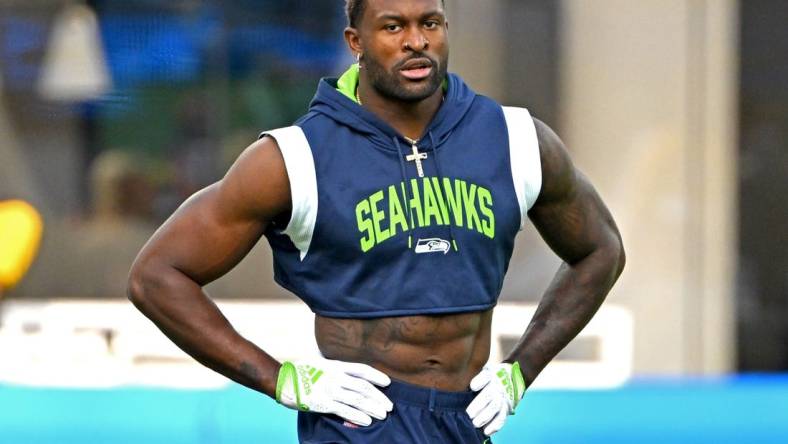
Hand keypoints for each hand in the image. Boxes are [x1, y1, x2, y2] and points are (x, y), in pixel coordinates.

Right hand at [276, 358, 393, 425]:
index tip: (387, 382)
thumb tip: (346, 377)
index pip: (362, 370)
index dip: (376, 376)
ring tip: (383, 414)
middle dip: (379, 397)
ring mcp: (331, 390)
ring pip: (358, 399)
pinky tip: (367, 420)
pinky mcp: (324, 403)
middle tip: (389, 406)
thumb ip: (334, 370)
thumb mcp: (319, 363)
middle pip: (364, 387)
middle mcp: (336, 377)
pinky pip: (345, 410)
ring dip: (373, 407)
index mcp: (336, 366)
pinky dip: (358, 416)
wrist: (281, 379)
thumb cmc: (299, 371)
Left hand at [466, 362, 525, 435]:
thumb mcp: (485, 369)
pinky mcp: (507, 407)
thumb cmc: (491, 374)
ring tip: (475, 423)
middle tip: (469, 414)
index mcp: (490, 374)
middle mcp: (497, 386)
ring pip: (494, 407)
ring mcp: (502, 397)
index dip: (479, 381)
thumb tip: (463, 384)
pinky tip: (486, 431)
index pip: (486, 377)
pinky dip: (494, 426)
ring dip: (485, 417)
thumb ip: (476, 376)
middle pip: (488, 395)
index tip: (473, 387)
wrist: (512, 376)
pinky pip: (502, 418)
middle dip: (478, 405)